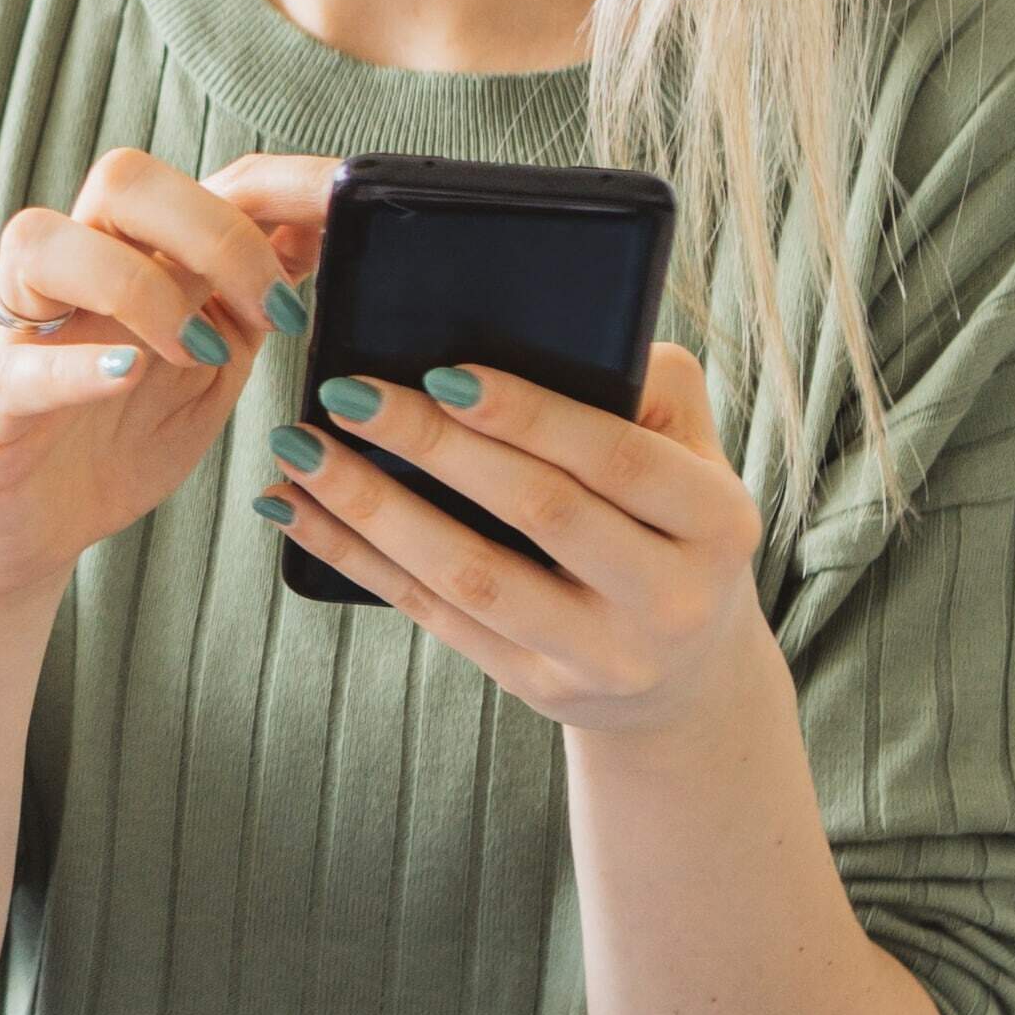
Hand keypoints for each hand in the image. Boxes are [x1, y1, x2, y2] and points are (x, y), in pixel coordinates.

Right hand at [0, 152, 331, 600]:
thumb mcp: (212, 371)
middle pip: (122, 180)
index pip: (198, 181)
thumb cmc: (122, 441)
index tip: (336, 233)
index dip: (272, 193)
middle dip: (213, 230)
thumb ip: (249, 309)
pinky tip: (129, 374)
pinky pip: (21, 367)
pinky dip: (78, 366)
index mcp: (133, 258)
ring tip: (197, 353)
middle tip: (272, 309)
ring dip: (138, 284)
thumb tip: (318, 239)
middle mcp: (74, 275)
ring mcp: (26, 334)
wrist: (38, 529)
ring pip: (44, 239)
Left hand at [254, 342, 773, 732]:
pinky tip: (296, 510)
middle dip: (434, 448)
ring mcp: (600, 654)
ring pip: (471, 575)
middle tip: (347, 392)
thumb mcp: (697, 457)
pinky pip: (433, 614)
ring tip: (300, 449)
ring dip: (372, 509)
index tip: (443, 373)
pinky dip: (355, 559)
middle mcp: (668, 598)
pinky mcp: (535, 685)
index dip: (530, 417)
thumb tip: (541, 329)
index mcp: (718, 523)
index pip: (618, 459)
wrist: (688, 675)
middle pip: (539, 513)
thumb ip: (649, 388)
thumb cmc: (673, 526)